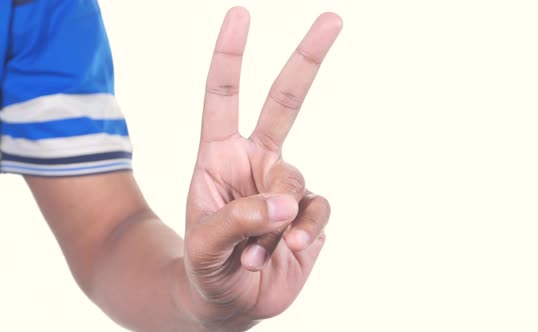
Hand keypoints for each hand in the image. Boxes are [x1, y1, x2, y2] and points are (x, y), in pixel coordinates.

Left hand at [181, 7, 341, 329]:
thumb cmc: (206, 266)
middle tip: (333, 19)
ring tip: (253, 254)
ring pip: (295, 181)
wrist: (228, 301)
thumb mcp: (205, 246)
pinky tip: (291, 251)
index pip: (223, 97)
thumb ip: (238, 220)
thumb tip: (284, 205)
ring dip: (276, 223)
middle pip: (285, 102)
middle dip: (306, 60)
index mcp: (219, 156)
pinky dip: (305, 233)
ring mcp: (285, 186)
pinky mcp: (308, 213)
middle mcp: (256, 161)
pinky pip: (317, 212)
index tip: (241, 14)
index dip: (230, 57)